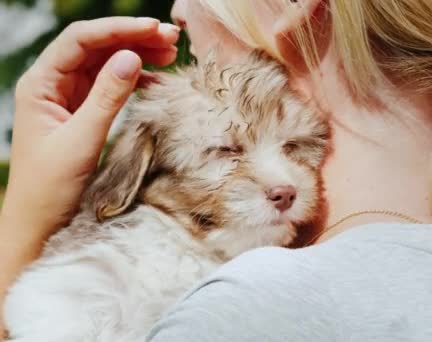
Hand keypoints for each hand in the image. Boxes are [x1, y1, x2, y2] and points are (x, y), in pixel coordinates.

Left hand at [1, 17, 178, 237]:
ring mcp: (68, 97)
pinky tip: (156, 79)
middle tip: (171, 38)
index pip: (81, 40)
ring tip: (171, 53)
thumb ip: (107, 98)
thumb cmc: (50, 188)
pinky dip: (135, 79)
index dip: (119, 29)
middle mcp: (53, 84)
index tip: (153, 30)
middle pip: (96, 47)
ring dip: (137, 55)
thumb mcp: (81, 140)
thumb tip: (131, 57)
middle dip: (133, 38)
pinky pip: (111, 86)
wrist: (39, 223)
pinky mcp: (83, 113)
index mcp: (41, 84)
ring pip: (106, 63)